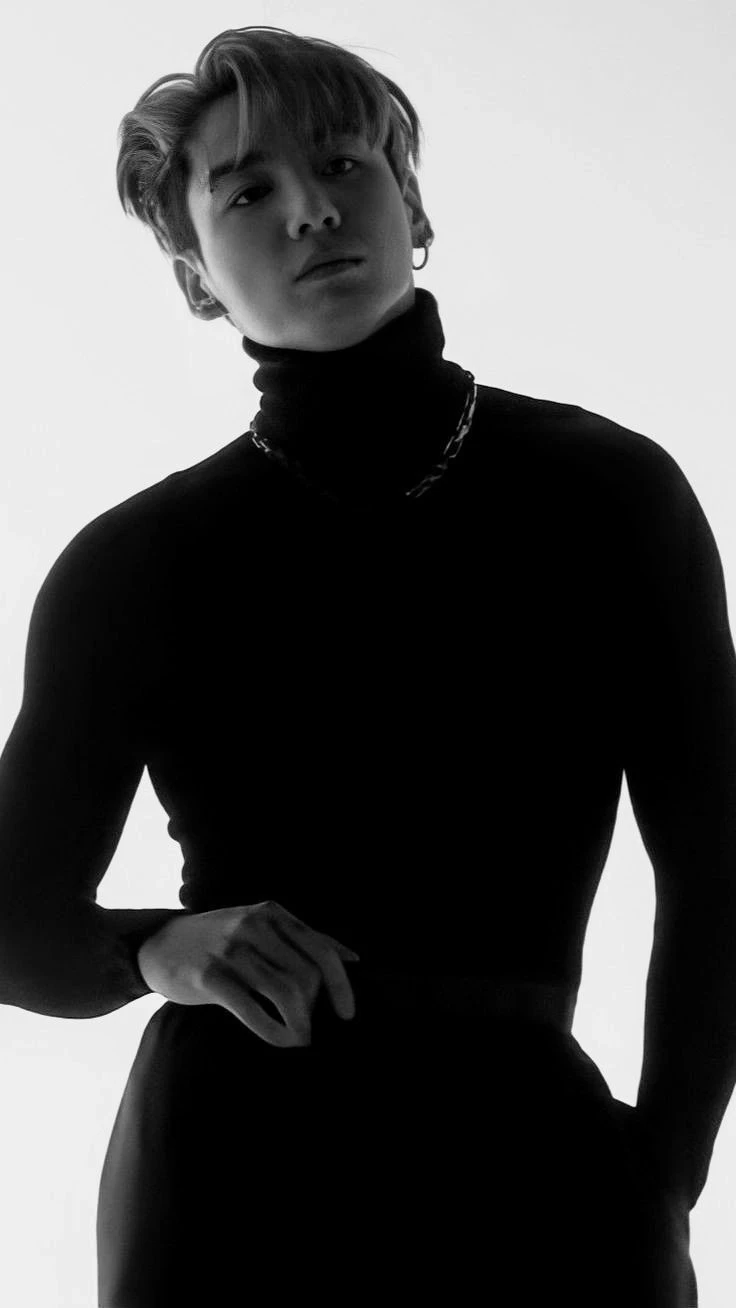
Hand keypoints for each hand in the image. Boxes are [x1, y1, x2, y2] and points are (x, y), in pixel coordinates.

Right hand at [136, 900, 360, 1048]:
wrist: (160, 944)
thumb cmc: (222, 940)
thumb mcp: (262, 927)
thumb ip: (304, 939)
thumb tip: (353, 959)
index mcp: (272, 913)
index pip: (321, 950)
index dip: (341, 986)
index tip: (347, 1015)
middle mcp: (254, 925)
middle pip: (306, 975)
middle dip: (315, 1008)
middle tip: (310, 1028)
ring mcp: (231, 949)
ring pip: (284, 991)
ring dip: (299, 1024)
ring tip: (299, 1038)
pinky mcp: (209, 975)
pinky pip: (253, 1009)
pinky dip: (273, 1030)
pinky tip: (280, 1039)